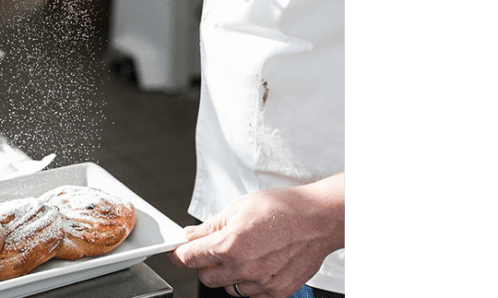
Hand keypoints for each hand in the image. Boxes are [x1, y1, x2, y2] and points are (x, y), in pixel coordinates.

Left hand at [169, 173, 344, 297]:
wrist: (320, 219)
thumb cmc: (285, 209)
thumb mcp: (239, 207)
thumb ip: (211, 226)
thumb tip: (191, 235)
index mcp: (230, 244)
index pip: (189, 258)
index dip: (179, 254)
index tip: (178, 253)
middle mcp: (244, 268)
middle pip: (206, 278)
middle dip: (204, 265)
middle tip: (214, 250)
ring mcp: (261, 283)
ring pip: (228, 289)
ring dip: (228, 275)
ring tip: (243, 254)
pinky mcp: (277, 291)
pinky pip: (251, 296)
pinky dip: (248, 284)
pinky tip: (257, 266)